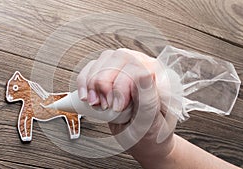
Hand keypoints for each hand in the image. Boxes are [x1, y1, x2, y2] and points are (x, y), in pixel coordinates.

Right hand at [77, 49, 176, 167]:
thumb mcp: (152, 121)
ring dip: (93, 83)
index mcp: (159, 75)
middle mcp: (142, 68)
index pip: (137, 65)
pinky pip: (92, 67)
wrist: (144, 141)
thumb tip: (145, 73)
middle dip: (104, 82)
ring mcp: (125, 69)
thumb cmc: (152, 133)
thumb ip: (149, 97)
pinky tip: (86, 97)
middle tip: (106, 106)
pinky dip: (83, 81)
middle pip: (118, 57)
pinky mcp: (110, 75)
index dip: (121, 85)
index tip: (117, 107)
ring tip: (97, 104)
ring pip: (103, 60)